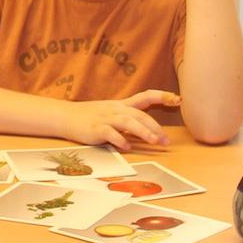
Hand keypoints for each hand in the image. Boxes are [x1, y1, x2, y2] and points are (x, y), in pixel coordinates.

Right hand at [64, 90, 180, 150]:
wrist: (65, 116)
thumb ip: (128, 118)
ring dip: (143, 131)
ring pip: (127, 122)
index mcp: (121, 105)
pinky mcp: (95, 129)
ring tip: (154, 141)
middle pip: (139, 114)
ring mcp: (105, 118)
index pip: (144, 96)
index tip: (177, 99)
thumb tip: (148, 128)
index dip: (161, 96)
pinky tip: (127, 147)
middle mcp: (115, 110)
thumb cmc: (90, 116)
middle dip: (155, 126)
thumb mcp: (111, 113)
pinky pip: (109, 133)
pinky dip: (119, 140)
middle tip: (166, 140)